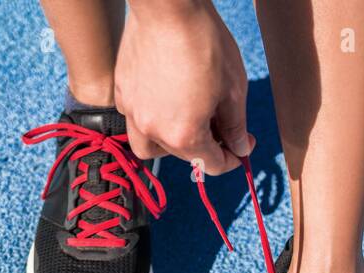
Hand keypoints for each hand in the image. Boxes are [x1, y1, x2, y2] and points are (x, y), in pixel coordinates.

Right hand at [114, 0, 252, 174]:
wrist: (168, 7)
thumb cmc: (205, 42)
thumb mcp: (233, 88)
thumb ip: (235, 125)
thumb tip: (240, 149)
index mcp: (184, 135)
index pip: (212, 165)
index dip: (232, 159)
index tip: (241, 145)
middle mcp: (153, 131)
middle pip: (183, 156)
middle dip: (205, 146)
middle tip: (222, 125)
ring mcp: (133, 112)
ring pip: (150, 146)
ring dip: (171, 143)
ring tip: (187, 120)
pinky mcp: (122, 92)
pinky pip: (135, 120)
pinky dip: (152, 119)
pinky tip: (166, 99)